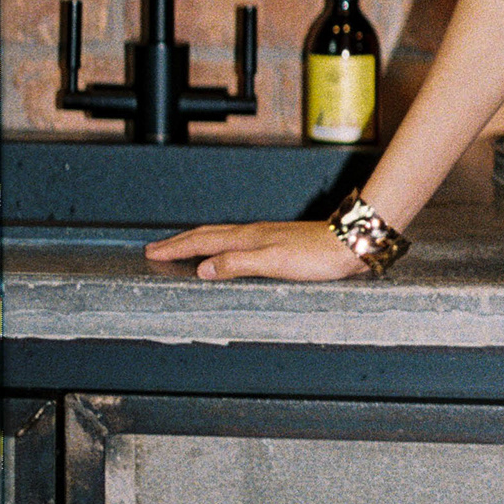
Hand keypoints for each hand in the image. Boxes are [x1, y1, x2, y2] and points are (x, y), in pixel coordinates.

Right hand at [143, 220, 363, 282]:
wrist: (351, 243)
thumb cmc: (318, 255)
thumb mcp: (274, 263)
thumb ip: (237, 264)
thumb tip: (203, 269)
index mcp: (248, 238)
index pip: (202, 243)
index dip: (176, 249)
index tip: (152, 253)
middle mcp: (253, 234)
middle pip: (208, 236)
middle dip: (180, 243)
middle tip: (156, 249)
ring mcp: (266, 238)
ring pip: (222, 238)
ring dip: (199, 243)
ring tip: (183, 250)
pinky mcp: (278, 245)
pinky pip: (237, 245)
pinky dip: (221, 248)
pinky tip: (227, 256)